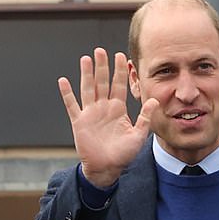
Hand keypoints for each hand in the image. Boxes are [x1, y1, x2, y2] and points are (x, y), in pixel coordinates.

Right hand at [58, 49, 157, 188]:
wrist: (107, 169)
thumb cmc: (123, 154)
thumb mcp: (138, 136)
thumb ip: (145, 118)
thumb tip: (154, 101)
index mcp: (118, 110)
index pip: (119, 86)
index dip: (120, 72)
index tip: (121, 56)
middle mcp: (103, 108)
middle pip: (102, 83)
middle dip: (102, 67)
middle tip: (101, 50)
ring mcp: (90, 113)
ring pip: (88, 89)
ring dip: (86, 74)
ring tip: (86, 59)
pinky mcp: (79, 122)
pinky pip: (72, 105)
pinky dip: (67, 94)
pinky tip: (63, 81)